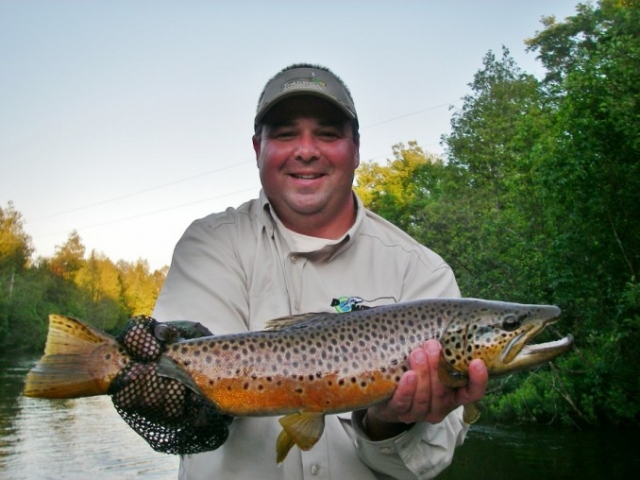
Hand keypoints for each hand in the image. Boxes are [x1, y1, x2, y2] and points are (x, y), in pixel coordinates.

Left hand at [364, 339, 487, 439]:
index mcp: (454, 395)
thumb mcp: (433, 361)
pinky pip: (404, 403)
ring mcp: (420, 413)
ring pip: (424, 397)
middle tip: (432, 345)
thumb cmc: (417, 370)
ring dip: (422, 374)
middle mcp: (440, 407)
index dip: (478, 380)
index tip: (477, 362)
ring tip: (417, 353)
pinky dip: (407, 389)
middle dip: (438, 367)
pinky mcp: (399, 412)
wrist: (388, 394)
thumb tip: (449, 322)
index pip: (473, 393)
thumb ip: (443, 351)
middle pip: (444, 392)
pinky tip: (408, 375)